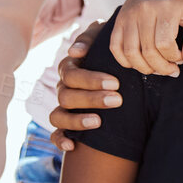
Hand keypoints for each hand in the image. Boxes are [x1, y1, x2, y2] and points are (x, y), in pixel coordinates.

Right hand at [48, 22, 119, 150]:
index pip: (70, 74)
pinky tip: (73, 145)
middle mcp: (64, 88)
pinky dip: (61, 140)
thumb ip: (92, 37)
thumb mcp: (107, 40)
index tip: (115, 83)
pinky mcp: (66, 126)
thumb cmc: (115, 55)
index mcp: (70, 68)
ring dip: (77, 120)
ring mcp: (63, 108)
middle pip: (66, 95)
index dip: (90, 79)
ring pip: (58, 116)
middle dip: (92, 98)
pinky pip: (55, 135)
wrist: (126, 77)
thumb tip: (75, 51)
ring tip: (98, 121)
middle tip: (117, 100)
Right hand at [111, 0, 182, 77]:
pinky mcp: (120, 18)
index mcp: (165, 7)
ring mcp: (128, 14)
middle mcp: (143, 10)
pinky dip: (124, 60)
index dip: (175, 58)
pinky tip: (139, 62)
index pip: (165, 45)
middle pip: (147, 51)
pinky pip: (115, 46)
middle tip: (172, 69)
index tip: (182, 57)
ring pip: (130, 52)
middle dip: (161, 67)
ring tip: (157, 68)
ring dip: (144, 68)